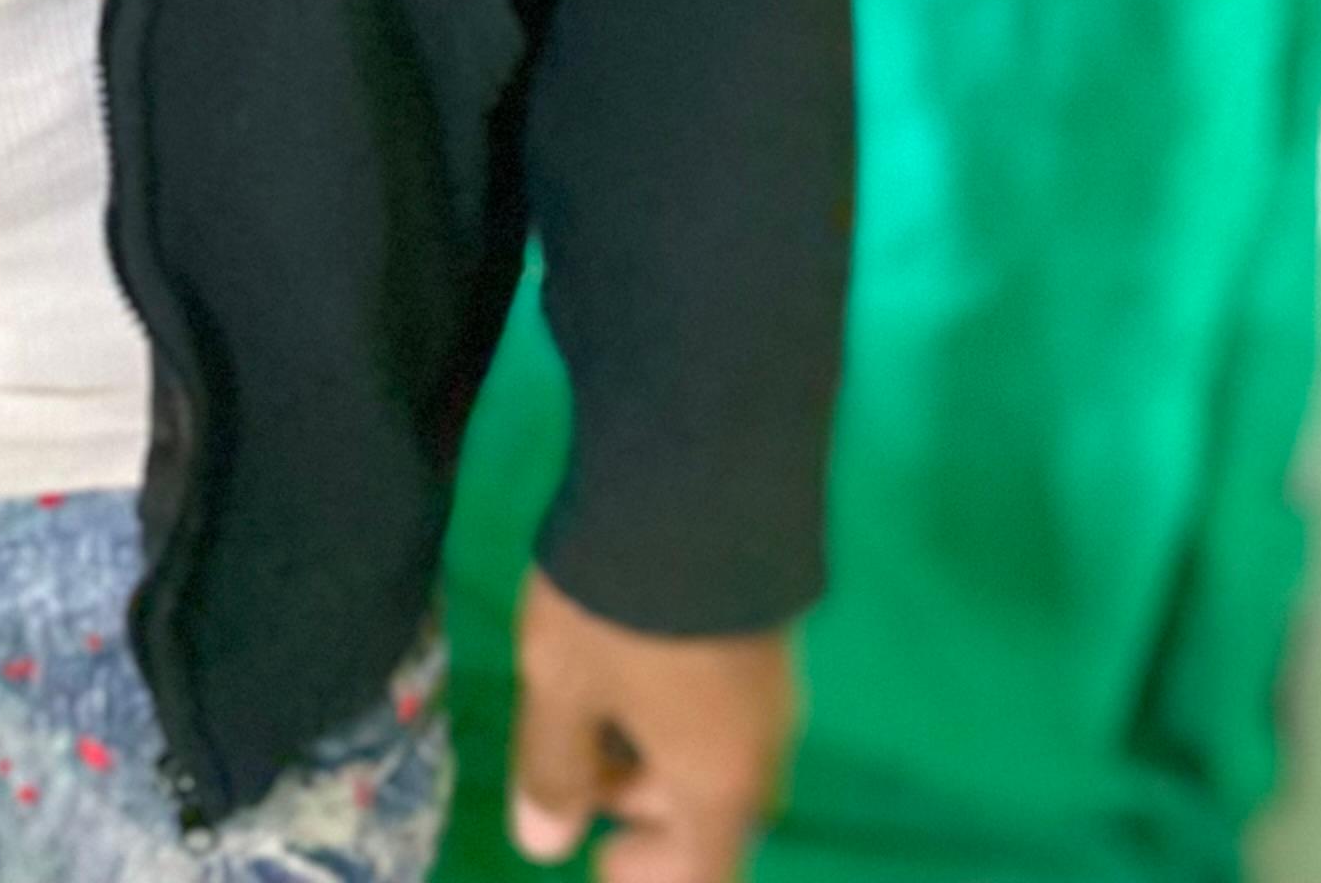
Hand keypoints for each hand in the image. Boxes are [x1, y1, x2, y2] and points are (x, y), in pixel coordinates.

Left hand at [508, 567, 796, 879]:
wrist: (698, 477)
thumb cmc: (619, 605)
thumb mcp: (561, 685)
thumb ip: (552, 770)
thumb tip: (545, 843)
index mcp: (720, 782)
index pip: (702, 875)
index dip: (648, 877)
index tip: (598, 849)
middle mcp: (765, 745)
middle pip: (713, 813)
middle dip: (642, 805)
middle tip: (573, 761)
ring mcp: (775, 683)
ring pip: (718, 750)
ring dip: (654, 749)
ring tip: (586, 696)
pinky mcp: (768, 626)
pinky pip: (727, 701)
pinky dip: (679, 705)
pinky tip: (627, 651)